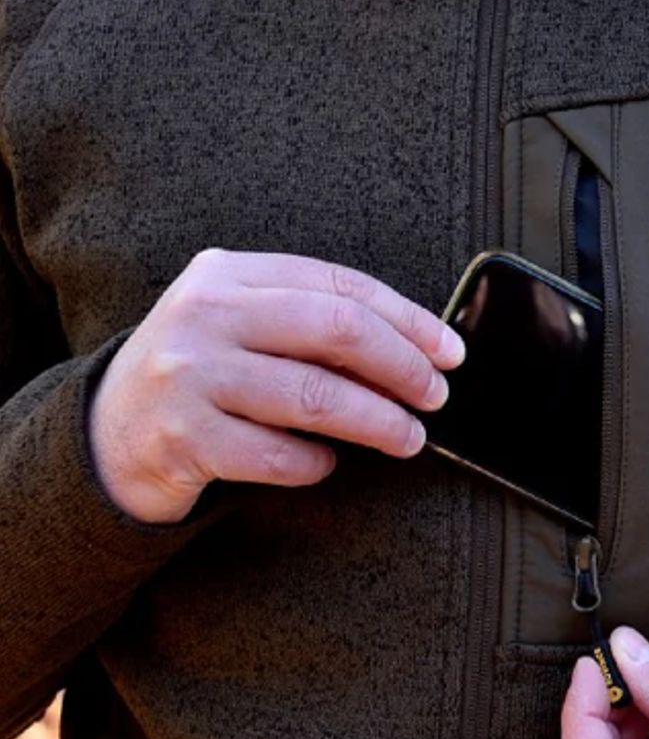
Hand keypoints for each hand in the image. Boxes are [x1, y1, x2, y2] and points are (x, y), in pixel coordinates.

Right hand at [88, 248, 464, 523]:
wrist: (109, 432)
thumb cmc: (201, 374)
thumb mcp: (241, 325)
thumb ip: (309, 321)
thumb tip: (418, 347)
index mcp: (227, 274)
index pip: (339, 285)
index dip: (408, 319)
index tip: (450, 352)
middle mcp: (204, 314)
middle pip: (336, 330)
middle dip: (403, 366)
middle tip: (435, 397)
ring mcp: (189, 375)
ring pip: (316, 397)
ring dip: (379, 422)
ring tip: (408, 439)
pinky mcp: (183, 438)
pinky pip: (279, 456)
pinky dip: (317, 464)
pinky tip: (325, 463)